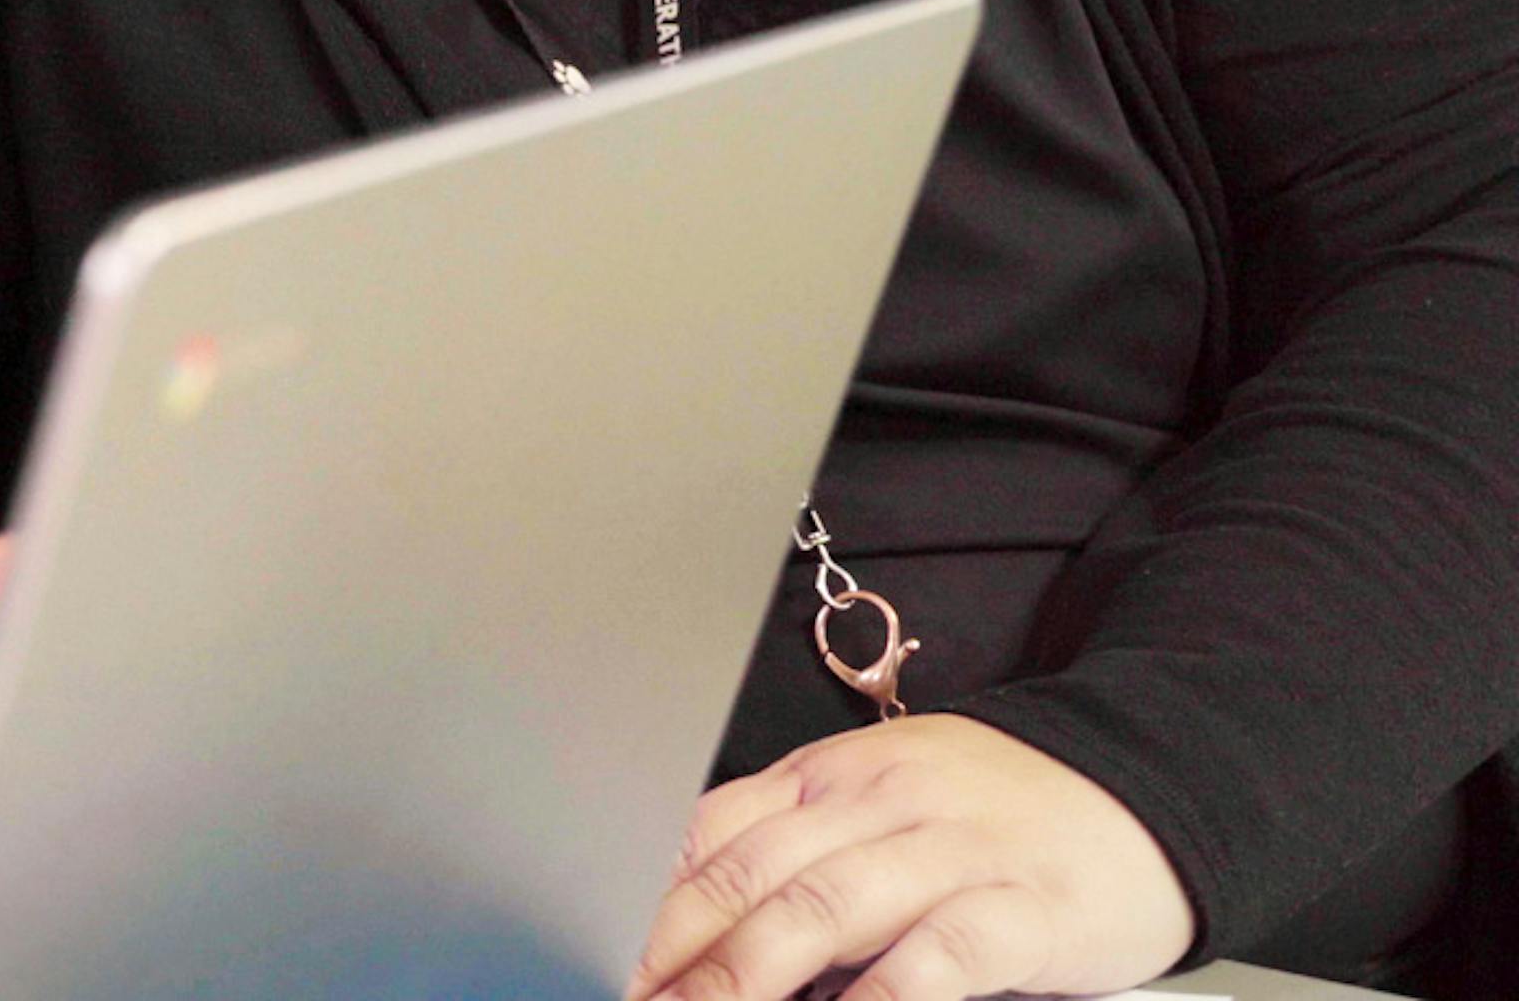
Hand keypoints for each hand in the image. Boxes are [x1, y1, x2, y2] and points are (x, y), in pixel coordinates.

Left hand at [627, 714, 1194, 1000]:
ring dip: (746, 976)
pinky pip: (941, 953)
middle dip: (674, 951)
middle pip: (750, 876)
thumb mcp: (881, 807)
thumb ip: (794, 849)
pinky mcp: (1026, 906)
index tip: (599, 957)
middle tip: (630, 998)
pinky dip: (883, 994)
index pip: (711, 832)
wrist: (1153, 790)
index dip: (646, 903)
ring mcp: (952, 850)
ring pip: (823, 909)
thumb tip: (688, 916)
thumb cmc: (997, 814)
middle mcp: (879, 802)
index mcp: (829, 775)